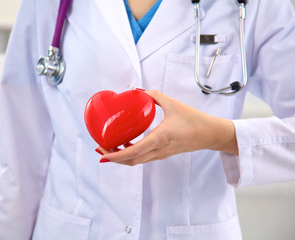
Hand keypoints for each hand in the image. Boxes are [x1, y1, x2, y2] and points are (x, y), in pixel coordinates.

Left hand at [98, 90, 237, 165]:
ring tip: (108, 147)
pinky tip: (124, 144)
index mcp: (160, 138)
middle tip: (100, 148)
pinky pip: (142, 158)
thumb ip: (154, 95)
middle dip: (112, 157)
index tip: (103, 152)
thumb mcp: (173, 104)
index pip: (133, 152)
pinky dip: (130, 154)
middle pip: (130, 161)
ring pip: (136, 161)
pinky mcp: (162, 154)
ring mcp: (160, 155)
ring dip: (120, 157)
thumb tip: (137, 91)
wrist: (210, 134)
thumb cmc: (194, 120)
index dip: (115, 155)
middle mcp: (158, 150)